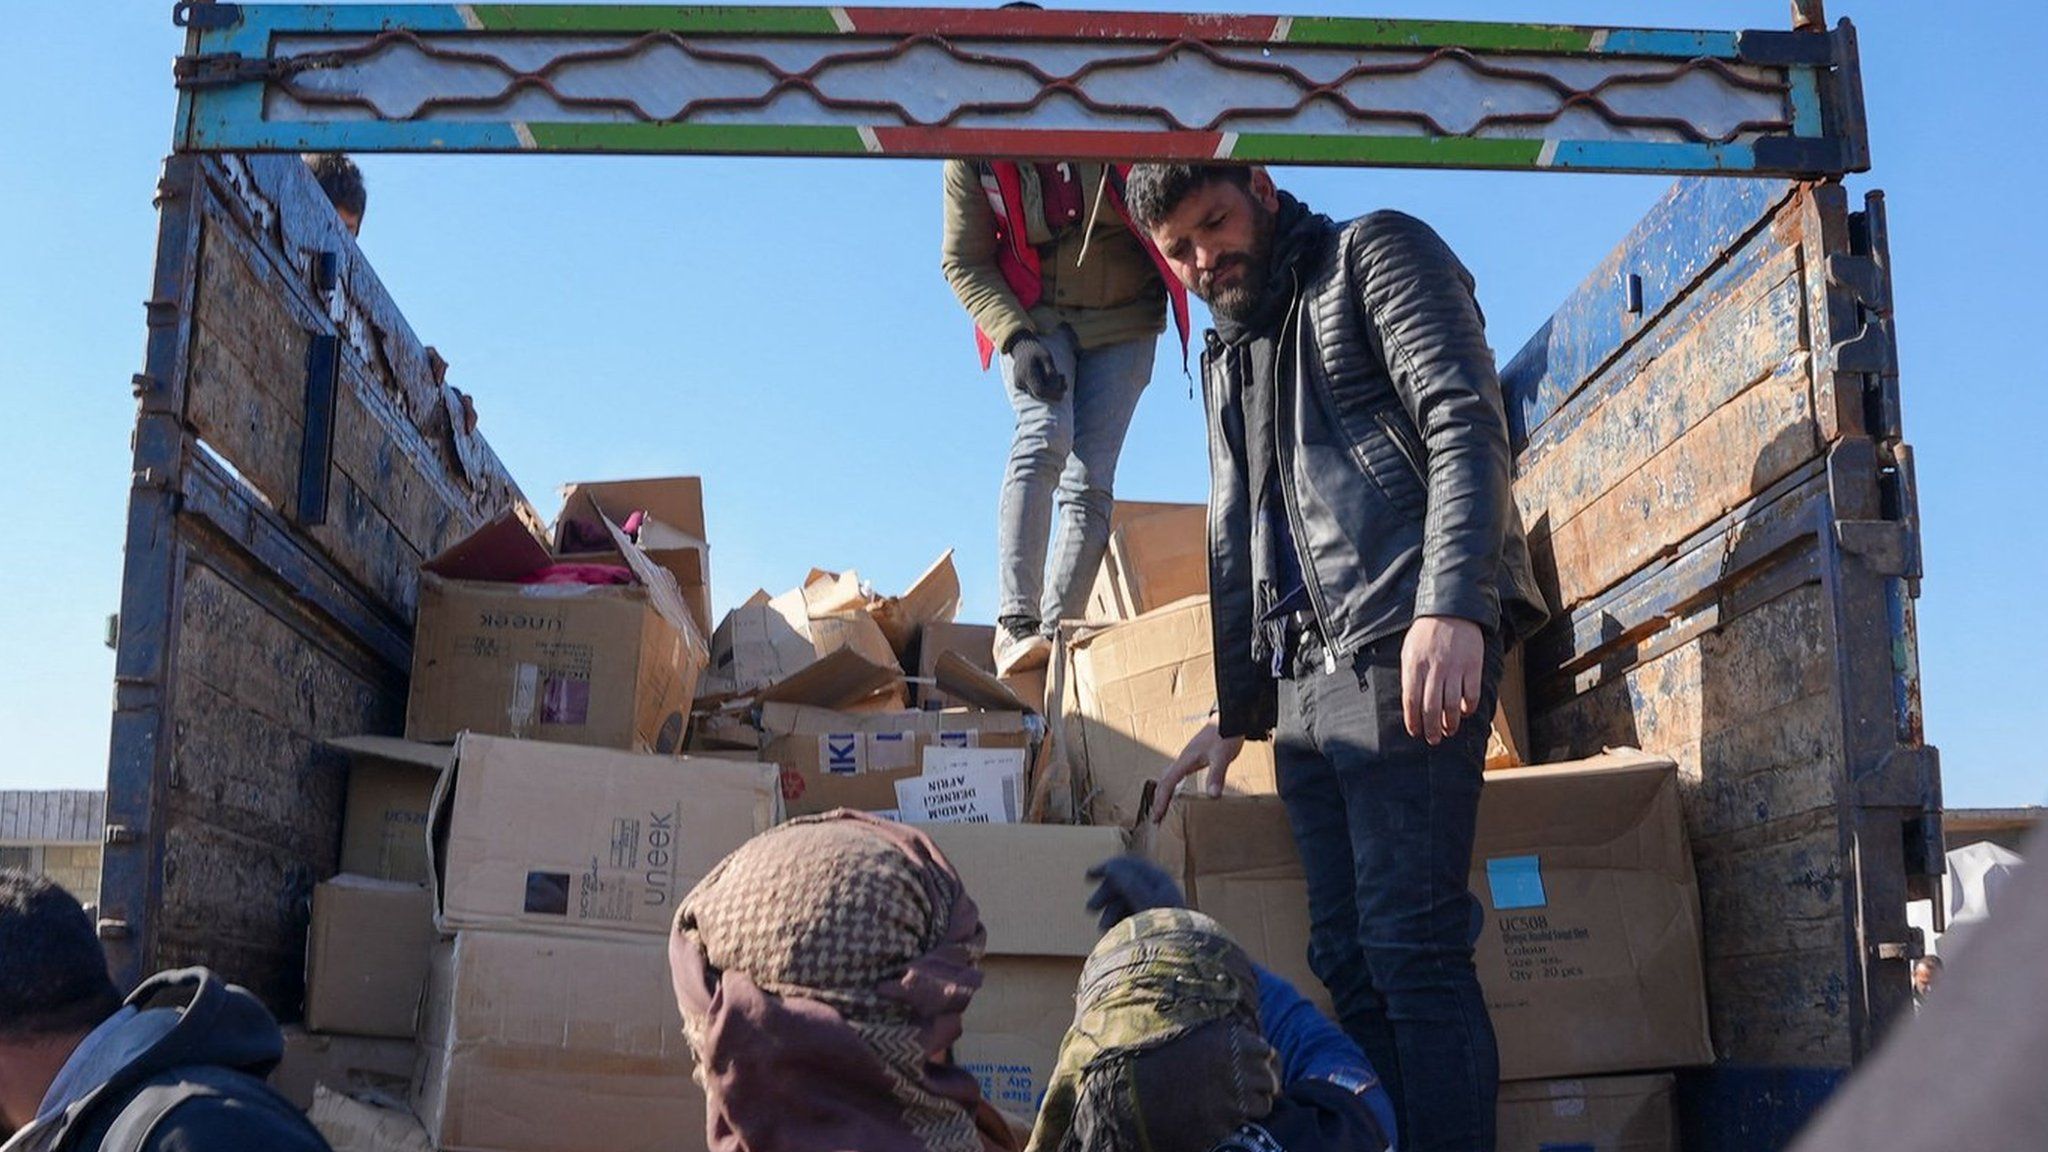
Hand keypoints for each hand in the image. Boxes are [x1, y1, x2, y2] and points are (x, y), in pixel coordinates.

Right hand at [1006, 333, 1067, 401]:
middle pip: (1039, 395)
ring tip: (1060, 376)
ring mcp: (1019, 385)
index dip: (1052, 395)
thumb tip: (1056, 387)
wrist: (1022, 349)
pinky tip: (1051, 379)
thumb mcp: (1047, 357)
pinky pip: (1034, 391)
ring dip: (1050, 389)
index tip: (1062, 395)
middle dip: (1053, 392)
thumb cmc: (1036, 351)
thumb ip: (1051, 371)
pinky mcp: (1020, 386)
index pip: (1040, 391)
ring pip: (1037, 394)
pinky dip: (1044, 387)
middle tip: (1064, 381)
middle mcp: (1020, 381)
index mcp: (1027, 373)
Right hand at [1085, 855, 1185, 931]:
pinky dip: (1117, 922)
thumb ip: (1128, 882)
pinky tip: (1110, 934)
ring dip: (1109, 912)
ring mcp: (1153, 908)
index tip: (1088, 876)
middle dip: (1105, 894)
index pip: (1130, 866)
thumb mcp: (1145, 902)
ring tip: (1103, 929)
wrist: (1180, 957)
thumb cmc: (1165, 928)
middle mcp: (1157, 892)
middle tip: (1090, 909)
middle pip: (1123, 884)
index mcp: (1159, 880)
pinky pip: (1127, 918)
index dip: (1108, 867)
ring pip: (1123, 903)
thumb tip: (1110, 866)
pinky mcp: (1149, 926)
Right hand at [1153, 721, 1244, 822]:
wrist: (1229, 718)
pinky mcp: (1193, 758)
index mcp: (1185, 760)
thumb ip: (1216, 775)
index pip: (1168, 783)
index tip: (1157, 816)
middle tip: (1156, 817)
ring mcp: (1187, 758)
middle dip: (1158, 799)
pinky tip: (1176, 792)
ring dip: (1163, 793)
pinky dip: (1172, 786)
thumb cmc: (1225, 735)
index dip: (1161, 800)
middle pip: (1163, 781)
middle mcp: (1183, 759)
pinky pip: (1176, 774)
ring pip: (1168, 777)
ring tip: (1162, 808)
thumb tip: (1212, 795)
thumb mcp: (1223, 757)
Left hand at [1401, 615, 1484, 744]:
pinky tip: (1465, 712)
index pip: (1411, 700)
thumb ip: (1410, 675)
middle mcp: (1434, 669)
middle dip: (1431, 728)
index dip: (1412, 720)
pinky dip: (1469, 708)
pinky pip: (1472, 694)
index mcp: (1415, 665)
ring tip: (1448, 731)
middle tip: (1433, 740)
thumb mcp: (1409, 650)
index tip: (1415, 732)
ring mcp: (1455, 668)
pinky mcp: (1473, 666)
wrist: (1452, 610)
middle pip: (1431, 707)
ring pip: (1452, 705)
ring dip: (1450, 723)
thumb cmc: (1427, 633)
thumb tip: (1410, 704)